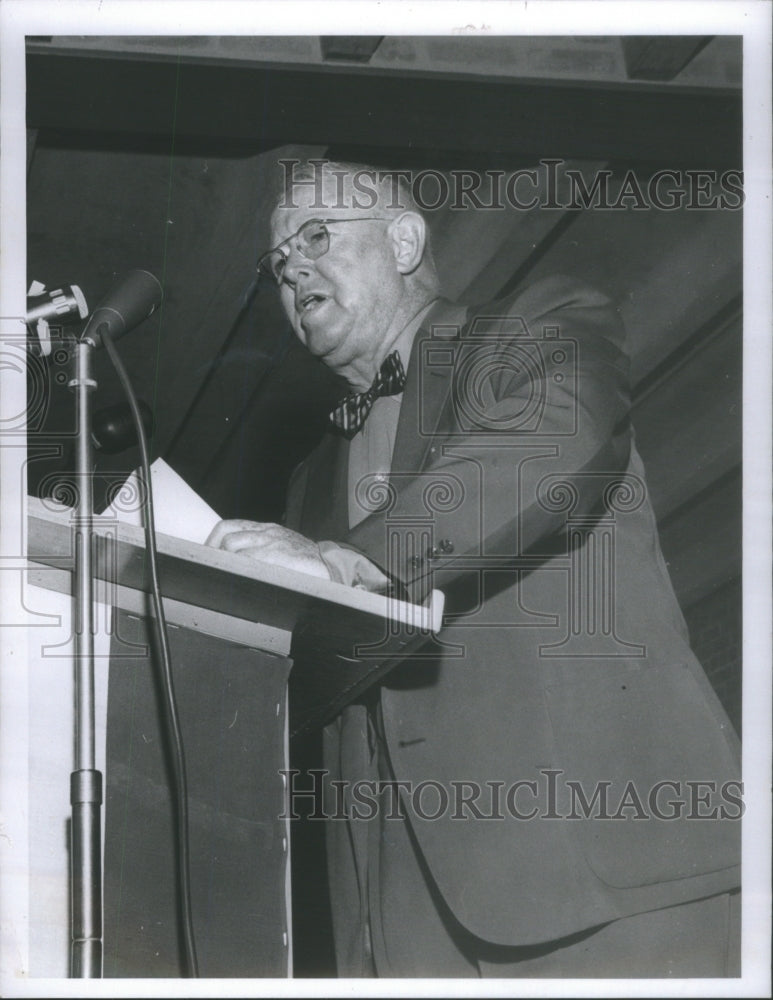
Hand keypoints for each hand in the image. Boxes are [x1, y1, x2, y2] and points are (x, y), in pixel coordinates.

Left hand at [205, 520, 331, 580]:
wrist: (333, 566)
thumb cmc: (307, 561)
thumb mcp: (281, 547)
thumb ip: (260, 550)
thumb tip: (235, 563)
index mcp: (266, 529)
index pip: (228, 526)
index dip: (212, 541)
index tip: (207, 556)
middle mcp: (266, 532)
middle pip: (226, 535)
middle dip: (213, 553)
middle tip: (211, 569)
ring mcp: (272, 542)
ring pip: (233, 545)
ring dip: (224, 561)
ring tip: (223, 576)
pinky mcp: (277, 554)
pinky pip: (248, 558)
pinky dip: (238, 567)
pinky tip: (237, 578)